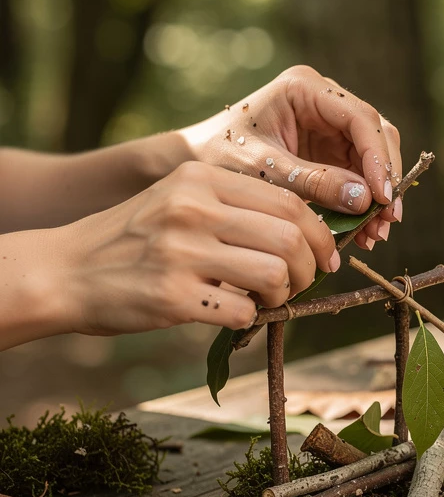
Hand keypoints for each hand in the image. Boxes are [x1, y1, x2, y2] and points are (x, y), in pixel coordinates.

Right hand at [52, 161, 338, 334]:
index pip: (289, 200)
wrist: (66, 271)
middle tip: (304, 283)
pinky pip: (242, 311)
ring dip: (285, 295)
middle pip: (291, 237)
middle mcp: (192, 207)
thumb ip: (236, 207)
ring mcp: (180, 252)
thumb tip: (310, 236)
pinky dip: (250, 319)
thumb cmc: (136, 239)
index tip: (325, 257)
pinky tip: (235, 314)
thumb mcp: (181, 200)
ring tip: (268, 300)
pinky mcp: (171, 295)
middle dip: (312, 267)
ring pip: (276, 274)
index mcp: (201, 177)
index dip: (321, 233)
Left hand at [178, 65, 402, 250]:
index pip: (360, 119)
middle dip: (385, 179)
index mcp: (305, 89)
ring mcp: (329, 126)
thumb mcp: (265, 170)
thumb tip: (366, 198)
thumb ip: (313, 182)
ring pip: (373, 158)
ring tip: (376, 234)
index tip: (382, 198)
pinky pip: (359, 176)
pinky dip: (363, 204)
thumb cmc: (218, 157)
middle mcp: (324, 101)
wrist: (194, 164)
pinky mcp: (329, 151)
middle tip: (388, 219)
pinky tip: (363, 232)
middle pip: (375, 136)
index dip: (378, 158)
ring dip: (378, 196)